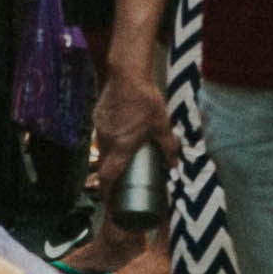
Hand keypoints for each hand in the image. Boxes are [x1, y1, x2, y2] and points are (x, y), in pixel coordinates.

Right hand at [92, 69, 168, 185]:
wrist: (127, 74)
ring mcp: (100, 128)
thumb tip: (176, 165)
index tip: (109, 199)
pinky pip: (102, 133)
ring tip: (122, 153)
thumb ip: (169, 147)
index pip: (107, 177)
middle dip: (110, 174)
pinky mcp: (96, 116)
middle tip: (120, 179)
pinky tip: (120, 131)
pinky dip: (109, 137)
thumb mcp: (162, 125)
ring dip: (110, 154)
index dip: (106, 191)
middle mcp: (106, 140)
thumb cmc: (146, 101)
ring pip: (102, 147)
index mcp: (120, 147)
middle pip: (104, 164)